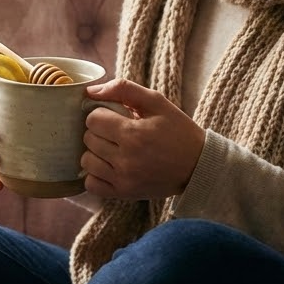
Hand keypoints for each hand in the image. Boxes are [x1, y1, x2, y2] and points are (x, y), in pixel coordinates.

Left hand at [82, 79, 205, 199]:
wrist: (198, 166)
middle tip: (117, 133)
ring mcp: (123, 179)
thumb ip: (123, 89)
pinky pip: (91, 184)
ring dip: (95, 153)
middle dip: (99, 132)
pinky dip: (95, 175)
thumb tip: (90, 91)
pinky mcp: (123, 193)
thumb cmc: (177, 131)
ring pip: (86, 161)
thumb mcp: (157, 102)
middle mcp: (126, 159)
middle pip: (88, 139)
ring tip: (113, 149)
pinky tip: (109, 167)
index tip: (114, 117)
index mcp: (134, 134)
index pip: (93, 119)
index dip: (101, 114)